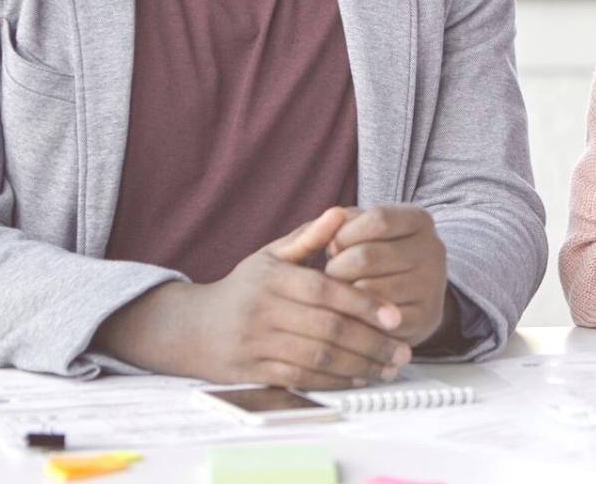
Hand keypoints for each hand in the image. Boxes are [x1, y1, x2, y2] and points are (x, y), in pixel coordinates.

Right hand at [93, 208, 412, 389]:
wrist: (193, 327)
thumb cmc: (244, 288)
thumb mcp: (271, 256)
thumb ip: (309, 237)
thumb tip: (341, 213)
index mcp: (273, 278)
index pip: (326, 291)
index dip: (364, 304)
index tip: (395, 316)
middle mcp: (264, 311)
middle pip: (328, 329)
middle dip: (371, 342)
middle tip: (402, 350)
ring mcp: (257, 343)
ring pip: (317, 357)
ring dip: (359, 366)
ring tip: (389, 368)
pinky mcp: (254, 371)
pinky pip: (300, 378)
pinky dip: (333, 381)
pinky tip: (358, 378)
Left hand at [324, 205, 448, 346]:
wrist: (411, 300)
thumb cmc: (377, 258)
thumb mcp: (363, 232)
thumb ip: (340, 224)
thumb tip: (325, 224)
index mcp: (420, 220)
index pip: (377, 220)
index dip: (345, 234)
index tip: (332, 246)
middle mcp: (432, 249)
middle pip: (367, 256)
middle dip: (336, 268)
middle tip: (330, 276)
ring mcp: (432, 285)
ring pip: (369, 290)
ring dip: (342, 294)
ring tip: (340, 293)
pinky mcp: (425, 317)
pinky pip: (377, 318)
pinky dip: (356, 316)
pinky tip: (353, 313)